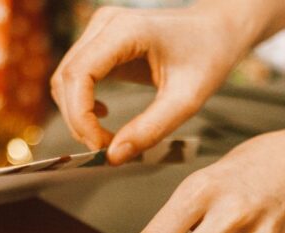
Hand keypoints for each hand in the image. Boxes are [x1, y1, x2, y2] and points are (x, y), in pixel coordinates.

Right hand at [50, 0, 284, 164]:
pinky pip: (76, 77)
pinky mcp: (100, 42)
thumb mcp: (186, 100)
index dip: (80, 116)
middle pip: (66, 79)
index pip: (78, 75)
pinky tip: (105, 118)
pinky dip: (82, 104)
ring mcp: (99, 31)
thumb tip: (113, 157)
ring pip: (65, 80)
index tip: (99, 146)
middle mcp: (105, 24)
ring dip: (78, 115)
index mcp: (126, 30)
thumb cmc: (209, 56)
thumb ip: (150, 129)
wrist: (218, 30)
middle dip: (78, 121)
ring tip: (106, 138)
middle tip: (105, 149)